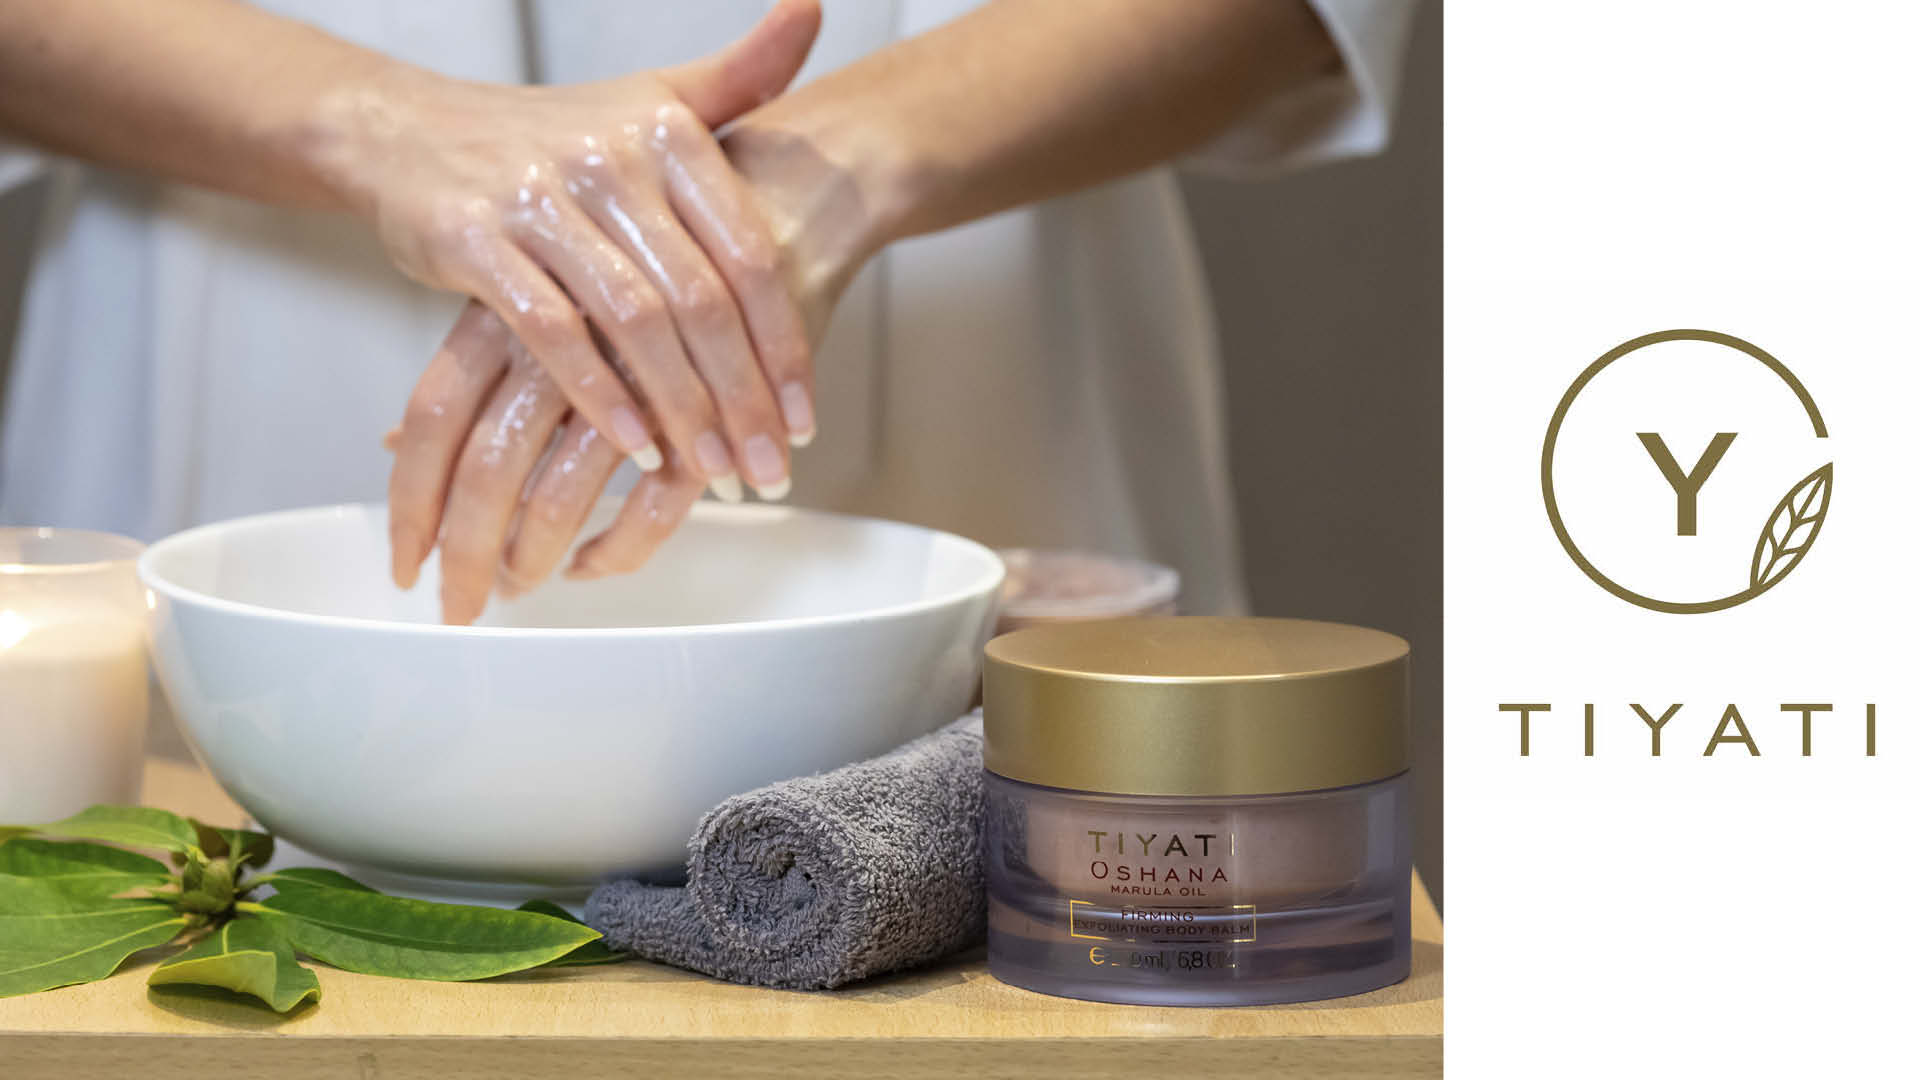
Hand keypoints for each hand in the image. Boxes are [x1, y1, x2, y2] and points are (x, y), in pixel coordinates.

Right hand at [333, 0, 821, 558]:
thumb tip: (811, 10)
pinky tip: (637, 448)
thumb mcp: (652, 97)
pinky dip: (600, 396)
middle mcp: (609, 159)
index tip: (807, 417)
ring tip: (715, 471)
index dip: (785, 344)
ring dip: (683, 409)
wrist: (412, 132)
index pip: (748, 254)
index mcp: (666, 129)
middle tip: (770, 468)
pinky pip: (553, 333)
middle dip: (743, 397)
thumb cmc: (555, 134)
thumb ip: (740, 76)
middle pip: (701, 301)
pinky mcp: (476, 244)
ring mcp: (540, 201)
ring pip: (635, 323)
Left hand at [387, 109, 878, 623]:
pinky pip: (652, 500)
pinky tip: (601, 565)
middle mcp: (559, 340)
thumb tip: (389, 447)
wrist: (777, 192)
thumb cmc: (646, 250)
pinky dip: (624, 545)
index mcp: (509, 308)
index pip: (434, 417)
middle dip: (468, 552)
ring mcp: (630, 375)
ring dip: (540, 555)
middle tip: (460, 606)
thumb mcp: (541, 298)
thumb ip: (469, 374)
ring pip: (564, 492)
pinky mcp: (702, 405)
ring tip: (527, 587)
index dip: (412, 500)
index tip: (406, 563)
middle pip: (489, 468)